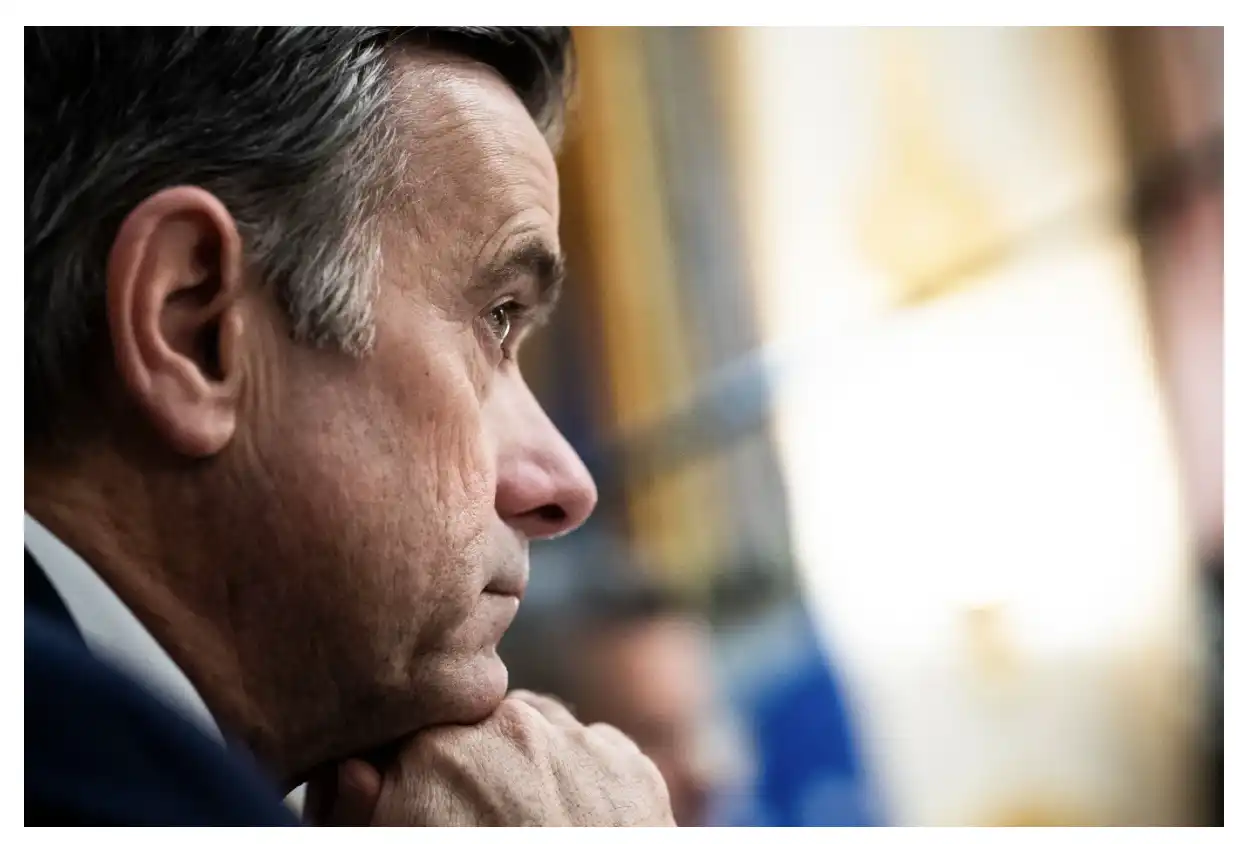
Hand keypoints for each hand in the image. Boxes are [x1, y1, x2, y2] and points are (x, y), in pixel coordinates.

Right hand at [307, 690, 674, 826]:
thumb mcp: (397, 841)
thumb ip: (357, 814)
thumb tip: (350, 769)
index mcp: (433, 749)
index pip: (412, 735)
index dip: (413, 773)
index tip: (421, 805)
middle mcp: (507, 726)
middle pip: (478, 727)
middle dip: (473, 764)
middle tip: (477, 824)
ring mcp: (577, 740)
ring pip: (539, 731)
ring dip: (529, 763)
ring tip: (527, 826)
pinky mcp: (632, 766)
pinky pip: (595, 752)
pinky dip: (584, 780)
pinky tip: (575, 828)